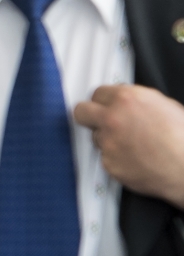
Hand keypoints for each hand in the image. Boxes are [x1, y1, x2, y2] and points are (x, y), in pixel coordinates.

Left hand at [74, 83, 183, 207]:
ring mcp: (107, 141)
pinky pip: (105, 157)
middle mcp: (112, 117)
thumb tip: (127, 103)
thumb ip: (138, 102)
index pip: (98, 93)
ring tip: (132, 145)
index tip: (104, 106)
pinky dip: (116, 159)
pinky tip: (135, 159)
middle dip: (89, 116)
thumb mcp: (165, 106)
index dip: (103, 101)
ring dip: (107, 140)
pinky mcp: (107, 162)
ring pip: (95, 137)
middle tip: (98, 122)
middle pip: (81, 111)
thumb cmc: (182, 138)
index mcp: (128, 98)